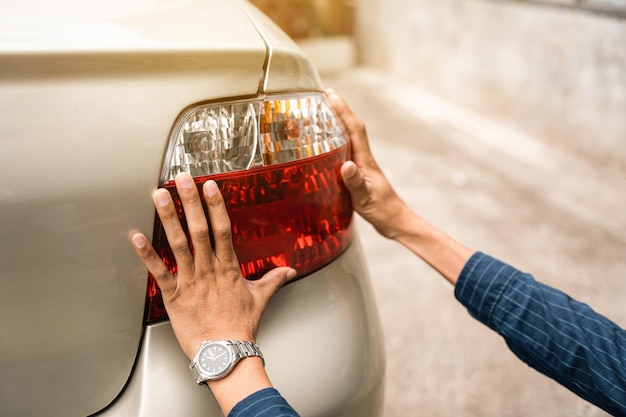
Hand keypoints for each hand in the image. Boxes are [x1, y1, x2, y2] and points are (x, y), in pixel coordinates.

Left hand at [131, 173, 295, 359]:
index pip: (223, 229)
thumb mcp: (260, 299)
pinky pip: (159, 272)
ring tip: (160, 196)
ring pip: (179, 244)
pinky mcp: (174, 297)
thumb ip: (273, 279)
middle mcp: (209, 270)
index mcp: (229, 268)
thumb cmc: (240, 327)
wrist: (225, 354)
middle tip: (182, 179)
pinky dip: (147, 254)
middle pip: (200, 229)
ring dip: (169, 218)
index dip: (215, 206)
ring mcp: (190, 282)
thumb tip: (289, 271)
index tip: (210, 186)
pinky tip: (137, 236)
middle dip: (190, 202)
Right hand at [326, 90, 472, 282]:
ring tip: (323, 112)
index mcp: (365, 161)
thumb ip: (356, 183)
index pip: (354, 129)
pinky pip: (346, 150)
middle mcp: (363, 159)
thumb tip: (346, 165)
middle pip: (352, 128)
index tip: (331, 95)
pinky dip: (337, 140)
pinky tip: (328, 144)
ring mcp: (361, 165)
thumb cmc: (382, 211)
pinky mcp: (358, 173)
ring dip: (338, 122)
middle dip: (339, 110)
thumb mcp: (366, 199)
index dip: (343, 111)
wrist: (394, 221)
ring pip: (349, 137)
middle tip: (325, 94)